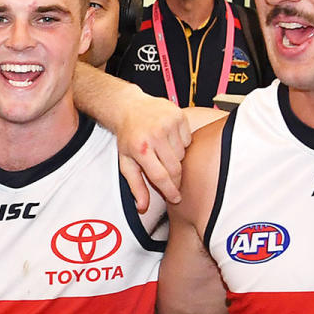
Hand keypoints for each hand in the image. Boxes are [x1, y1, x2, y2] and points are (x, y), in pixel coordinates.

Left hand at [117, 96, 190, 211]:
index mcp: (140, 148)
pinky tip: (169, 140)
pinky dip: (181, 144)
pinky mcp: (178, 116)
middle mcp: (155, 134)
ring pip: (182, 155)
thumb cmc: (128, 137)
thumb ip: (135, 185)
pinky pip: (188, 140)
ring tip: (163, 153)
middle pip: (175, 168)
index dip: (170, 191)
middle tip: (171, 181)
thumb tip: (142, 207)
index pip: (160, 176)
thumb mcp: (126, 162)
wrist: (129, 107)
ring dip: (176, 159)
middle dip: (175, 179)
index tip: (176, 198)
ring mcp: (168, 124)